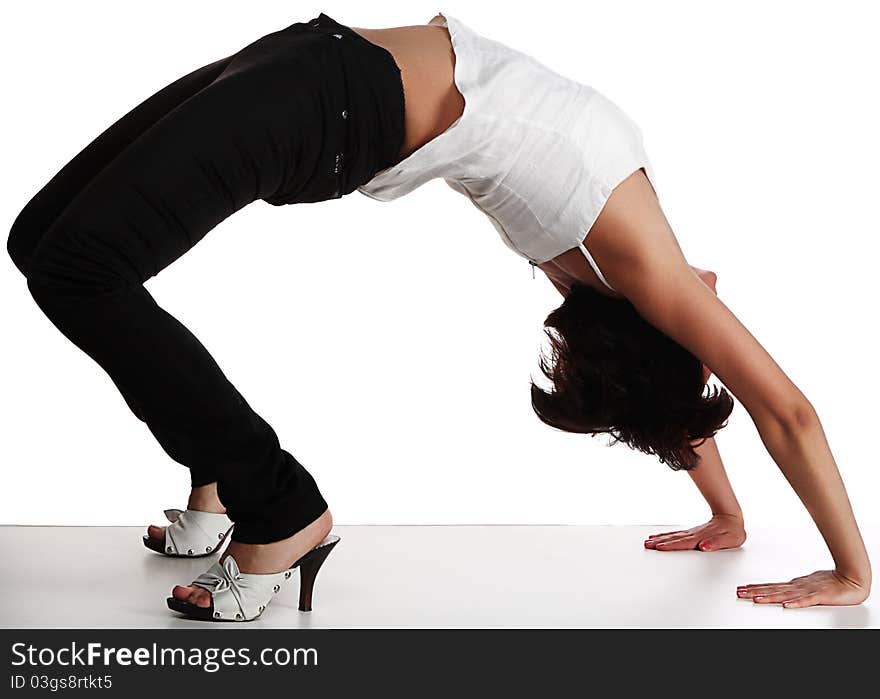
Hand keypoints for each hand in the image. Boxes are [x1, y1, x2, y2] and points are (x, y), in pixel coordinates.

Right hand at [644, 514, 745, 551]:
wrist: (731, 518)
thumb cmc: (732, 532)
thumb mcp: (729, 540)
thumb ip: (715, 543)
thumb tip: (703, 547)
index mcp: (701, 538)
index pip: (683, 543)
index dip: (671, 546)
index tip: (659, 547)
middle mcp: (693, 535)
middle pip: (674, 539)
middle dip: (660, 542)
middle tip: (647, 545)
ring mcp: (691, 533)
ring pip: (672, 536)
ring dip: (660, 538)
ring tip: (648, 541)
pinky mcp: (691, 532)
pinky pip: (675, 534)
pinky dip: (665, 535)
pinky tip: (658, 536)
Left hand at [737, 570, 868, 607]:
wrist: (851, 578)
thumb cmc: (829, 582)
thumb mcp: (806, 585)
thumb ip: (793, 589)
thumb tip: (778, 590)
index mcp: (794, 585)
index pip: (771, 586)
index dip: (756, 588)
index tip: (741, 588)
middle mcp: (798, 586)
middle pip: (773, 590)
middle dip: (755, 592)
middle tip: (740, 593)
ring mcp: (808, 590)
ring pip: (786, 595)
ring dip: (770, 597)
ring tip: (755, 599)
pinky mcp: (821, 596)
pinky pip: (808, 601)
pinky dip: (796, 603)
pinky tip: (786, 605)